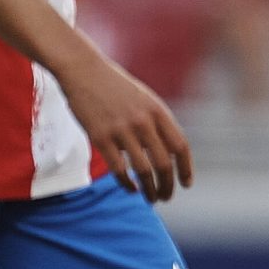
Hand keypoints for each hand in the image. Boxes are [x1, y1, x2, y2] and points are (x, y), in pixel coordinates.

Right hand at [59, 49, 192, 202]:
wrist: (82, 69)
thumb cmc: (113, 85)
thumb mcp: (143, 98)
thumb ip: (157, 123)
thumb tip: (169, 154)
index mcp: (157, 111)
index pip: (180, 147)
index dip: (186, 169)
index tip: (186, 184)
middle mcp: (142, 121)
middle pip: (164, 164)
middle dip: (167, 185)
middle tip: (166, 197)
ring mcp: (121, 130)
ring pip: (143, 171)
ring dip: (150, 190)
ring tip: (151, 198)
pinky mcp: (100, 137)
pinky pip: (119, 169)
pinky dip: (128, 184)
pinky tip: (131, 189)